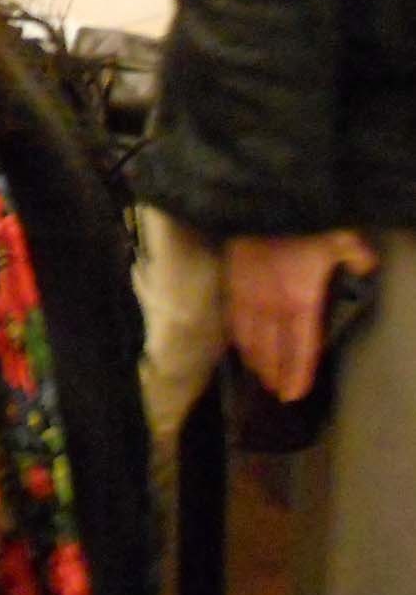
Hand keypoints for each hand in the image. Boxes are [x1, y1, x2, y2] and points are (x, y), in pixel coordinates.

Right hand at [224, 230, 378, 401]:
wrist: (259, 200)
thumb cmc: (301, 220)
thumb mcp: (340, 236)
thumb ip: (356, 255)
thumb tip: (364, 268)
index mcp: (301, 301)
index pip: (301, 349)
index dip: (298, 374)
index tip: (294, 394)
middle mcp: (272, 307)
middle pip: (272, 352)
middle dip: (275, 374)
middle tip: (277, 392)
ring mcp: (248, 297)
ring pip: (249, 340)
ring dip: (255, 361)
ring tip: (259, 374)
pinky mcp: (230, 283)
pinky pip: (232, 320)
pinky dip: (237, 338)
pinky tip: (239, 344)